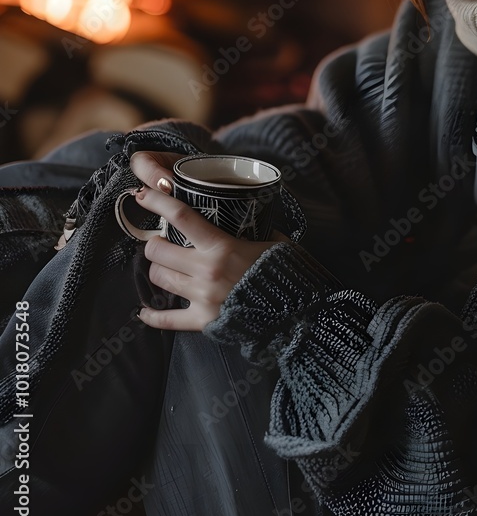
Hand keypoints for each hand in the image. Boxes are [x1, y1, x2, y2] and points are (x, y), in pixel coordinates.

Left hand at [129, 150, 285, 330]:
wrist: (294, 312)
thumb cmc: (285, 272)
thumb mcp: (273, 241)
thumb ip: (257, 228)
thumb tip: (253, 213)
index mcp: (221, 246)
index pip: (180, 217)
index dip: (157, 202)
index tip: (143, 195)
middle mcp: (206, 270)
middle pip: (158, 250)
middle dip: (154, 243)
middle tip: (161, 241)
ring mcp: (201, 297)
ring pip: (158, 278)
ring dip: (158, 270)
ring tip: (165, 267)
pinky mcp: (203, 320)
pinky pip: (167, 320)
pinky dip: (152, 316)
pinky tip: (144, 312)